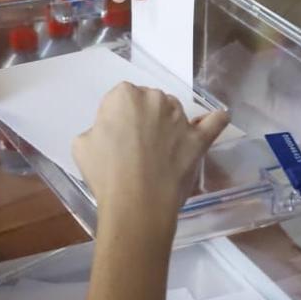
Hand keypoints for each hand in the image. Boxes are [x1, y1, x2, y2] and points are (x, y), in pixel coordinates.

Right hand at [73, 84, 230, 227]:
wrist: (136, 203)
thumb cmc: (105, 174)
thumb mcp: (83, 144)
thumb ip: (100, 128)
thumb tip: (113, 132)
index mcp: (124, 95)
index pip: (121, 99)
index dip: (118, 120)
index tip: (116, 140)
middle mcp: (155, 98)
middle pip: (149, 102)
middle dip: (143, 120)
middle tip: (135, 149)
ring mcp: (180, 118)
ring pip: (175, 112)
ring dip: (169, 125)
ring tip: (160, 153)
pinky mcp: (198, 138)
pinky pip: (213, 121)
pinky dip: (215, 119)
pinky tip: (218, 118)